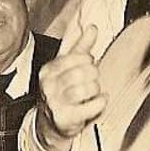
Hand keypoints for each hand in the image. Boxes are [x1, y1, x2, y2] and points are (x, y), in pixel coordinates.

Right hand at [35, 22, 104, 149]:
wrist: (50, 123)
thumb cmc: (62, 91)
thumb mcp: (67, 67)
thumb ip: (81, 47)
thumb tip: (93, 27)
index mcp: (49, 70)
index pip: (76, 57)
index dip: (88, 61)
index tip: (88, 66)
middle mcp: (48, 86)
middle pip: (83, 72)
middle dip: (94, 75)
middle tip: (92, 80)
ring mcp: (55, 103)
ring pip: (87, 89)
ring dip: (96, 89)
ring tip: (93, 92)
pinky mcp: (65, 118)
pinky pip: (92, 106)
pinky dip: (100, 102)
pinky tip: (99, 101)